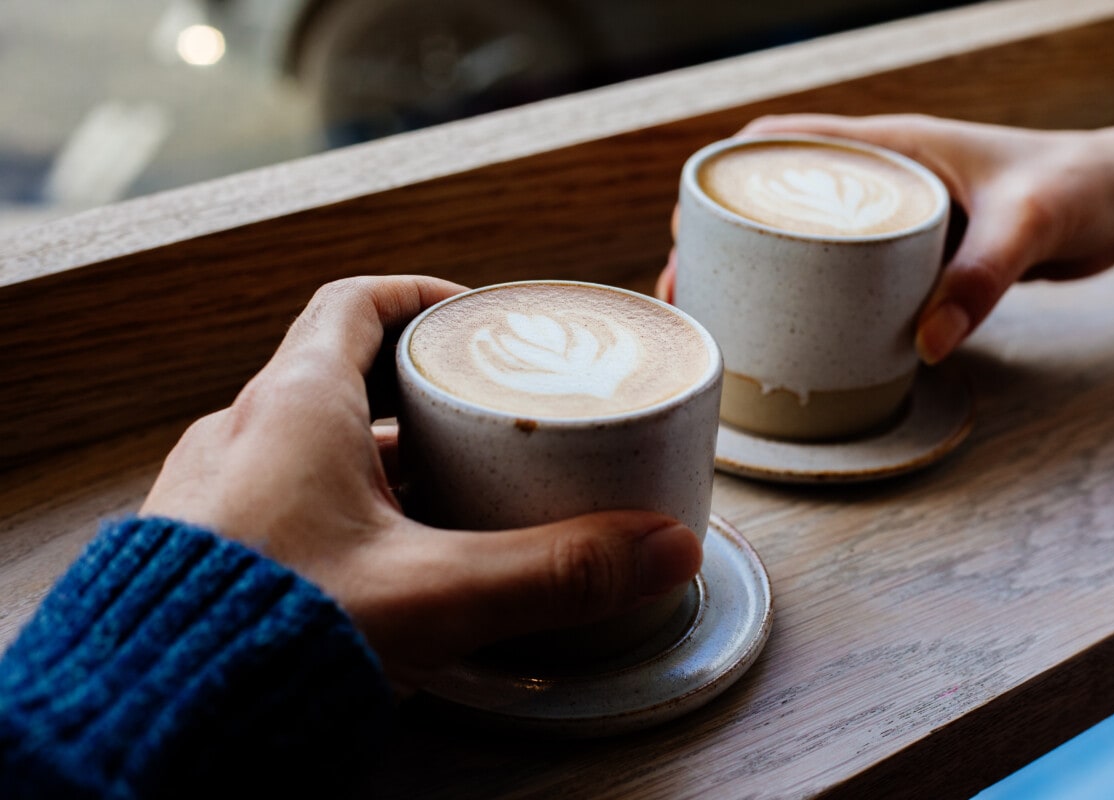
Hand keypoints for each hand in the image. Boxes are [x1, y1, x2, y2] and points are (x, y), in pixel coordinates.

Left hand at [141, 276, 701, 691]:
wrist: (152, 714)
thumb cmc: (264, 630)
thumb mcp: (436, 592)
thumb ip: (556, 570)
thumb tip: (661, 548)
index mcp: (294, 406)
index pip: (356, 304)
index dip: (419, 299)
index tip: (470, 318)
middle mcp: (245, 433)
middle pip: (341, 371)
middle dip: (416, 389)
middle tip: (479, 415)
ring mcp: (219, 490)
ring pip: (310, 440)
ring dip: (376, 454)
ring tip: (444, 490)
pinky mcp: (210, 547)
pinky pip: (281, 495)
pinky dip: (337, 505)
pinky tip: (377, 558)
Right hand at [659, 111, 1113, 362]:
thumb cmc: (1083, 186)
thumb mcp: (1031, 224)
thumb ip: (980, 278)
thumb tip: (922, 343)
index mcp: (891, 147)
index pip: (782, 143)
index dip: (723, 177)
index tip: (687, 222)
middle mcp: (883, 180)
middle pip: (775, 201)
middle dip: (721, 240)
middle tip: (690, 289)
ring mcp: (894, 220)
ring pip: (803, 241)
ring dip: (757, 274)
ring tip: (722, 317)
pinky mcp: (913, 257)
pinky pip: (841, 273)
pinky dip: (806, 297)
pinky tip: (794, 334)